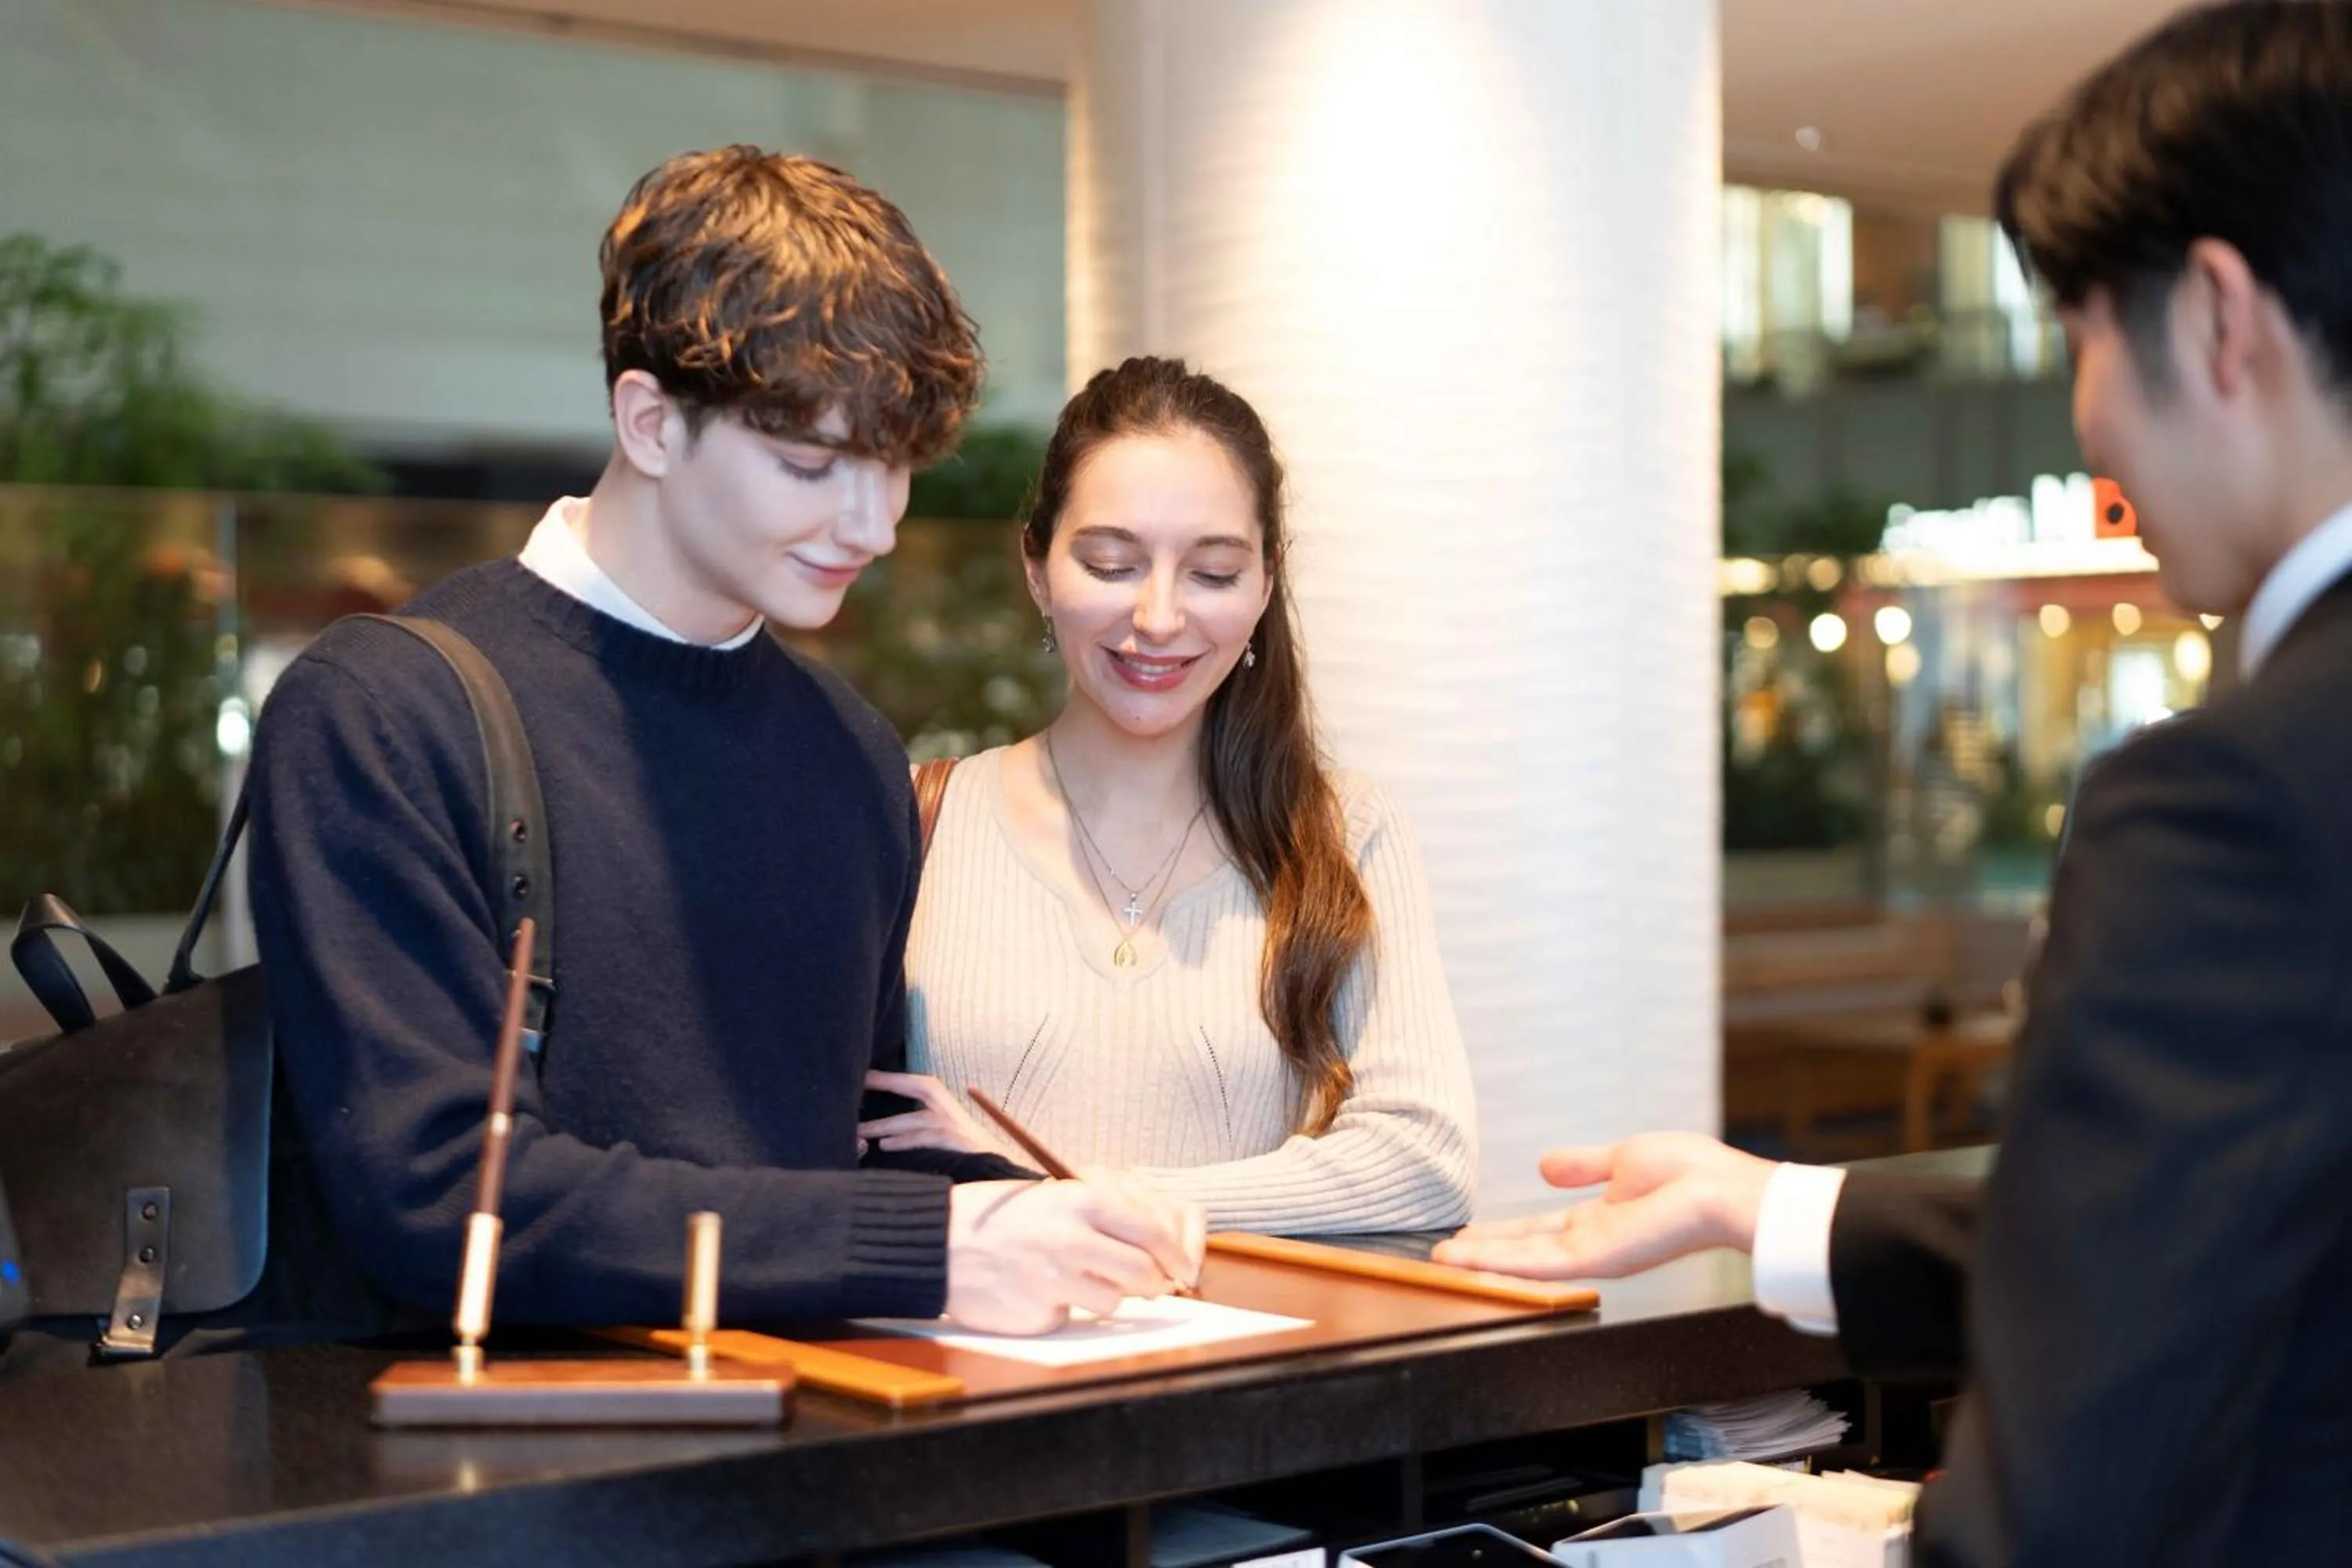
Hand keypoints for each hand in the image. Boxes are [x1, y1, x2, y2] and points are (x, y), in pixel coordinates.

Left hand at [860, 1070, 1003, 1156]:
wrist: (1006, 1179)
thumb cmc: (971, 1161)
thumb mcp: (949, 1140)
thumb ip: (924, 1131)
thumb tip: (887, 1132)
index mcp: (950, 1108)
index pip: (920, 1086)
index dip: (893, 1079)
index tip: (866, 1076)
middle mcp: (955, 1112)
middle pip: (922, 1088)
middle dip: (891, 1083)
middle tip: (859, 1083)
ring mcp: (957, 1128)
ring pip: (916, 1119)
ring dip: (884, 1125)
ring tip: (859, 1131)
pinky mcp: (958, 1145)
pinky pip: (926, 1139)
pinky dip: (904, 1141)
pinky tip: (885, 1145)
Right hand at [944, 1178, 1206, 1335]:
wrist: (942, 1242)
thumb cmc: (1005, 1218)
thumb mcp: (1058, 1197)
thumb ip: (1108, 1215)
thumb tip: (1163, 1246)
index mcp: (1082, 1199)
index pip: (1154, 1230)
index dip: (1177, 1254)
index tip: (1183, 1268)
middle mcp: (1073, 1237)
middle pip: (1145, 1272)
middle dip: (1154, 1284)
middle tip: (1150, 1285)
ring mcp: (1055, 1277)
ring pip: (1116, 1300)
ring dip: (1109, 1296)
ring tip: (1081, 1280)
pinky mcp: (1039, 1310)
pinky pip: (1076, 1318)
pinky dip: (1070, 1309)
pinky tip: (1045, 1292)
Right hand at [1430, 1133, 1776, 1279]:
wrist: (1723, 1191)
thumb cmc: (1692, 1173)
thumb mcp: (1623, 1159)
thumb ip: (1582, 1165)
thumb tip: (1544, 1166)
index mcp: (1599, 1219)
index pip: (1538, 1230)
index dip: (1501, 1232)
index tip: (1466, 1232)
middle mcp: (1590, 1242)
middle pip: (1524, 1249)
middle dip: (1483, 1252)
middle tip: (1441, 1255)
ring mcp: (1592, 1254)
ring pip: (1523, 1261)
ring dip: (1481, 1261)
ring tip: (1441, 1261)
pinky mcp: (1594, 1259)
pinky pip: (1537, 1263)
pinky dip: (1500, 1262)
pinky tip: (1470, 1260)